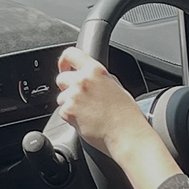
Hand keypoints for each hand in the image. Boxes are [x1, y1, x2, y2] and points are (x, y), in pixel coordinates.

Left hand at [55, 47, 178, 188]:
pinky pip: (63, 112)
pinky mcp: (68, 111)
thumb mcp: (116, 86)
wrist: (127, 134)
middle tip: (81, 99)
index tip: (64, 67)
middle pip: (62, 78)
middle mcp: (83, 80)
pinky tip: (86, 121)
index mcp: (95, 70)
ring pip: (61, 97)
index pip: (71, 54)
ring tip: (88, 113)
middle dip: (67, 88)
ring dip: (70, 104)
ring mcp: (74, 96)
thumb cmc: (126, 114)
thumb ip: (98, 77)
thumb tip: (87, 76)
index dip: (64, 61)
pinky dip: (71, 117)